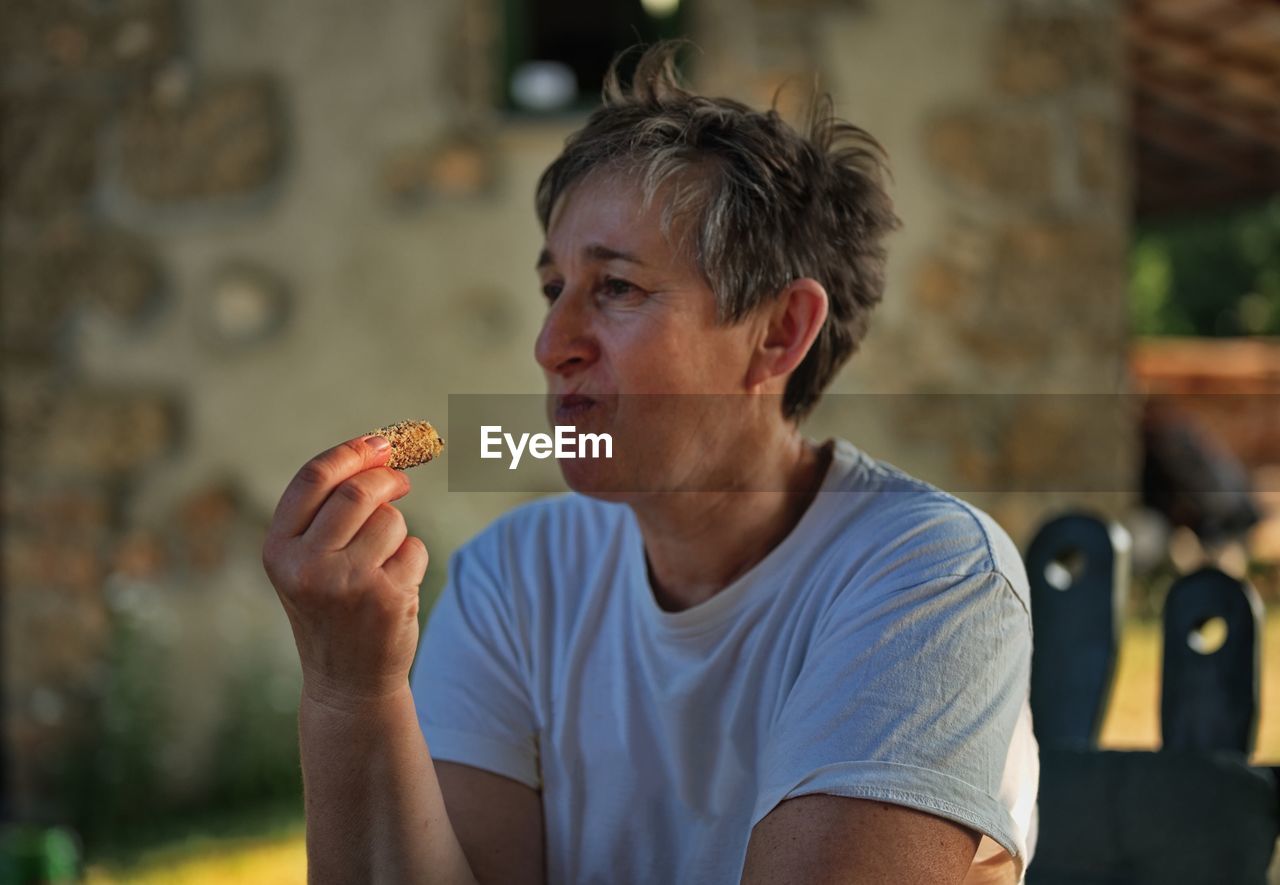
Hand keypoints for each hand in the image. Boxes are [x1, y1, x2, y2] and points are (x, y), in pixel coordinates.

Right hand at [262, 435, 429, 709]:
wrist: (347, 683)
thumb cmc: (332, 609)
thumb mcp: (309, 562)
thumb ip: (330, 510)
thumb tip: (383, 449)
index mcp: (278, 550)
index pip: (313, 479)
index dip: (351, 452)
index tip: (380, 442)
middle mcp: (306, 566)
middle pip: (358, 492)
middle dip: (386, 480)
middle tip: (401, 482)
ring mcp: (346, 583)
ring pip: (392, 520)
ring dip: (398, 532)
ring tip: (382, 565)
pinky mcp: (385, 598)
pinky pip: (415, 549)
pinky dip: (413, 560)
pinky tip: (394, 590)